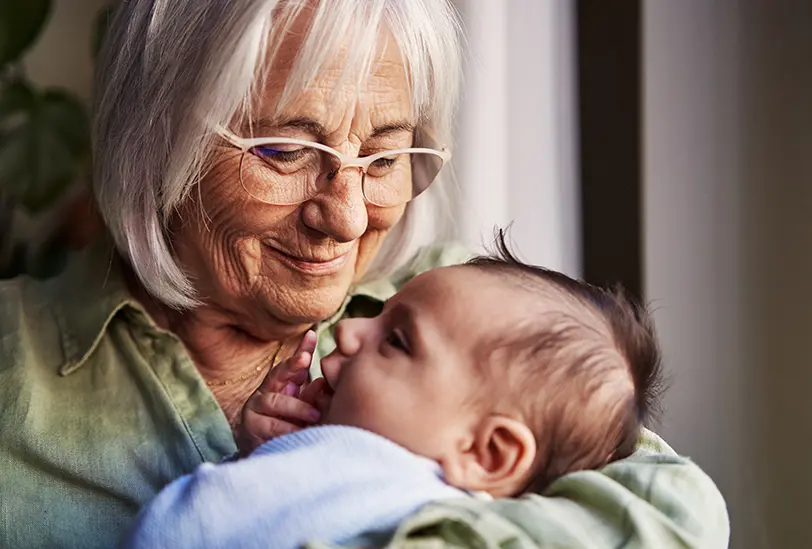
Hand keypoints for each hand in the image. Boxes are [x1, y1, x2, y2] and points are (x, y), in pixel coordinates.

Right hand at [237, 330, 327, 455]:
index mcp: (279, 385)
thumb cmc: (289, 428)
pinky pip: (271, 428)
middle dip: (292, 366)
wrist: (266, 456)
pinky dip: (288, 431)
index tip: (312, 336)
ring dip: (297, 408)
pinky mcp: (250, 430)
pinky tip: (301, 433)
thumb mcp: (303, 409)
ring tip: (316, 416)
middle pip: (277, 374)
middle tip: (307, 361)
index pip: (290, 363)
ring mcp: (254, 410)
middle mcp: (264, 393)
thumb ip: (311, 395)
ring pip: (275, 402)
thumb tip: (322, 382)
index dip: (301, 350)